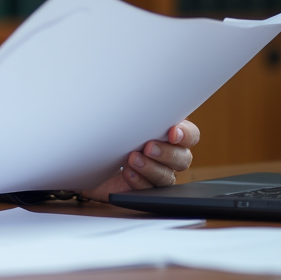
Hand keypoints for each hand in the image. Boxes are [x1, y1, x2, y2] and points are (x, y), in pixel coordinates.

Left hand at [81, 120, 199, 201]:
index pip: (190, 135)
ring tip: (132, 160)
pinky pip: (148, 190)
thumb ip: (136, 111)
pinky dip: (138, 181)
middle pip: (183, 158)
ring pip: (167, 176)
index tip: (173, 132)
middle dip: (166, 153)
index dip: (186, 134)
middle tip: (148, 147)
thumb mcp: (123, 115)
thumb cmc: (112, 130)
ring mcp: (158, 174)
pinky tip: (127, 173)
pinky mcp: (144, 189)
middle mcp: (169, 155)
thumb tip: (135, 90)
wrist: (90, 156)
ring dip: (151, 168)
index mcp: (169, 134)